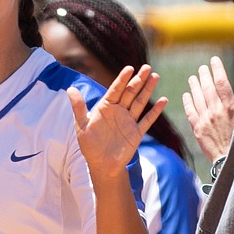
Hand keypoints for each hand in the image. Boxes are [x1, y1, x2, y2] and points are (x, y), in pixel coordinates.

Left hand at [68, 64, 167, 181]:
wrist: (101, 165)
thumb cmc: (89, 146)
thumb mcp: (82, 126)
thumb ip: (79, 107)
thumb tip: (70, 89)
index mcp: (105, 107)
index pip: (115, 90)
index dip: (122, 79)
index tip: (129, 68)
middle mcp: (119, 111)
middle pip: (130, 93)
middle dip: (138, 80)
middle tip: (147, 67)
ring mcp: (129, 121)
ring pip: (140, 102)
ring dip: (147, 90)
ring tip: (155, 77)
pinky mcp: (136, 133)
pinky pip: (147, 120)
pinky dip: (155, 111)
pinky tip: (163, 100)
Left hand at [182, 56, 233, 160]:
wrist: (230, 160)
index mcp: (231, 107)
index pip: (222, 82)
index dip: (217, 69)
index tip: (213, 60)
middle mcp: (216, 111)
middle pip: (207, 88)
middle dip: (204, 75)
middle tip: (202, 68)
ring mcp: (205, 120)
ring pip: (197, 98)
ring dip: (194, 86)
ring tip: (192, 77)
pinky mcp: (197, 129)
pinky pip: (190, 112)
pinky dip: (187, 101)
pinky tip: (186, 94)